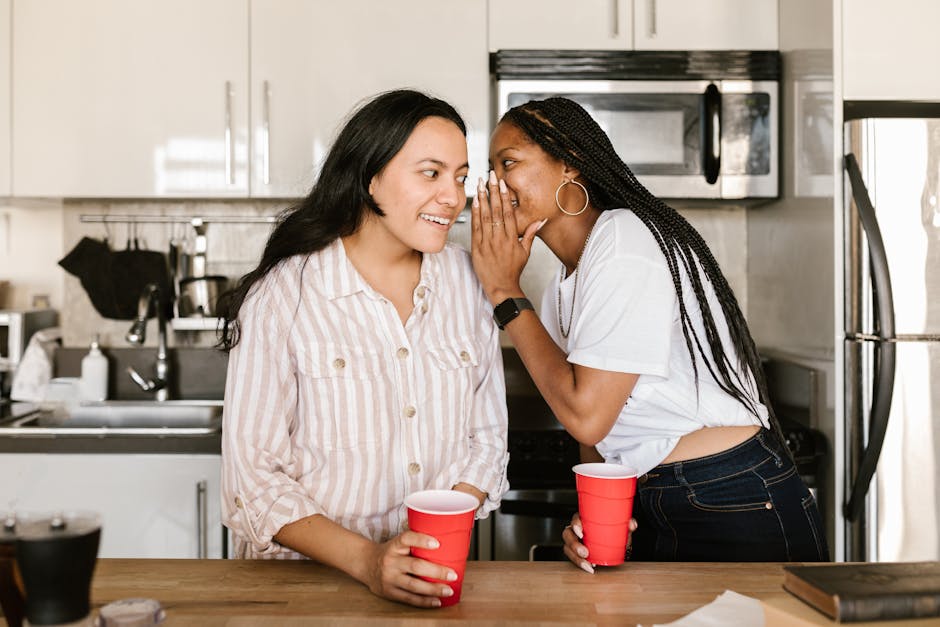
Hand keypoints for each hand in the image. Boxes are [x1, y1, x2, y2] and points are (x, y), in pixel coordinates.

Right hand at [363, 531, 457, 607]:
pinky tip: (437, 601)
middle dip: (436, 571)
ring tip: (448, 590)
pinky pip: (409, 598)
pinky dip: (424, 601)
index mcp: (394, 545)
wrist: (366, 564)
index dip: (421, 540)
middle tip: (453, 574)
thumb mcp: (398, 542)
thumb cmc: (391, 552)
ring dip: (433, 589)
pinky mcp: (389, 592)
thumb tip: (447, 541)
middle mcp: (391, 561)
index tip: (437, 543)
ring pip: (413, 585)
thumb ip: (416, 542)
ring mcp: (389, 578)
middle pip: (415, 566)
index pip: (407, 539)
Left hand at [470, 172, 543, 304]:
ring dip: (483, 198)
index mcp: (512, 238)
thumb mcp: (525, 252)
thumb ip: (531, 234)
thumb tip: (541, 220)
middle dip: (493, 191)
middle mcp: (500, 239)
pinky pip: (476, 227)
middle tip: (491, 176)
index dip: (505, 196)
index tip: (502, 183)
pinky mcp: (477, 247)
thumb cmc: (513, 270)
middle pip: (496, 210)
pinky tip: (474, 202)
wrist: (502, 287)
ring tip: (481, 184)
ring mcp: (488, 243)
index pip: (508, 212)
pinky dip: (474, 214)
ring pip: (485, 216)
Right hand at [562, 513, 637, 573]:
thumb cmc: (614, 533)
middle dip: (574, 545)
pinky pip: (573, 558)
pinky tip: (589, 568)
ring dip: (576, 558)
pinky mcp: (576, 553)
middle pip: (568, 535)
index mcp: (585, 520)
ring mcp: (576, 542)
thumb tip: (632, 524)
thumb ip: (627, 524)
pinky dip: (580, 564)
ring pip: (568, 548)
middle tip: (585, 553)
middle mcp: (577, 531)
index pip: (575, 519)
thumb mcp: (621, 528)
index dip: (575, 525)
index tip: (581, 532)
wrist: (615, 546)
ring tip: (588, 565)